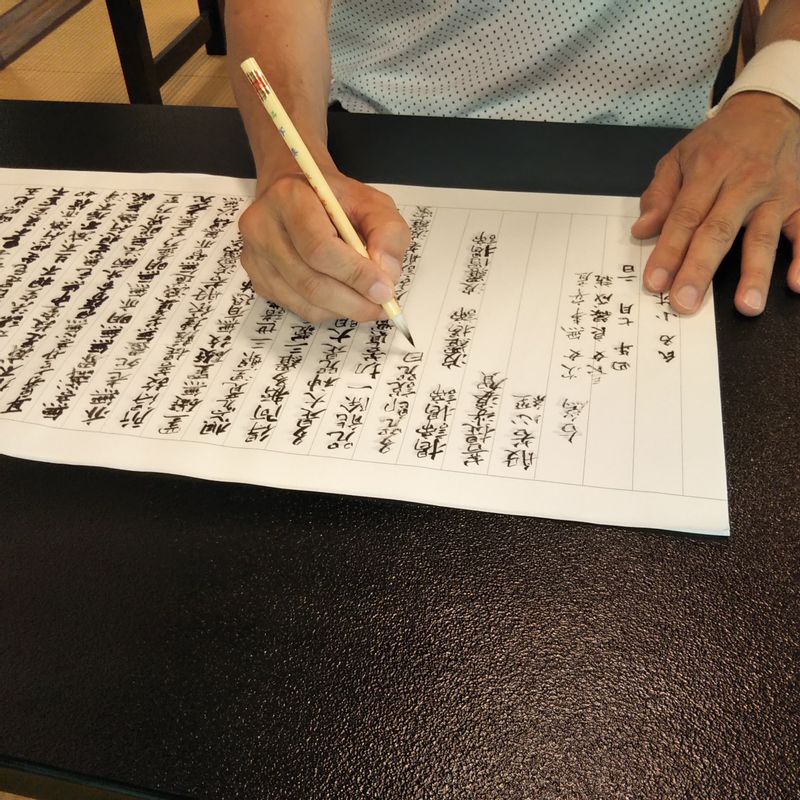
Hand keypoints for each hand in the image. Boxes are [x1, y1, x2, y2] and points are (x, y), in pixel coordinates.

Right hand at [238, 167, 409, 322]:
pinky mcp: (257, 278)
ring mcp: (255, 256)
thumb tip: (387, 274)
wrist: (299, 196)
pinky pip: (298, 308)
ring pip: (304, 301)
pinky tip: (343, 297)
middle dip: (353, 301)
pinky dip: (328, 310)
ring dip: (343, 309)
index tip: (385, 291)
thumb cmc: (337, 200)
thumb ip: (388, 232)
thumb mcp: (373, 203)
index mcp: (289, 197)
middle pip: (310, 281)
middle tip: (382, 307)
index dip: (355, 275)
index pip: (320, 248)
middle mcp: (262, 226)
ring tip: (368, 302)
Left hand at [633, 91, 799, 315]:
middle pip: (718, 231)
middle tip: (685, 302)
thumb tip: (642, 230)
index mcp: (707, 172)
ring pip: (762, 237)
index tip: (655, 283)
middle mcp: (742, 184)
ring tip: (746, 307)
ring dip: (755, 274)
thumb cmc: (716, 143)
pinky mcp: (798, 201)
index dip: (668, 252)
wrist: (768, 111)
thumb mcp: (678, 158)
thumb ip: (659, 195)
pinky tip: (796, 283)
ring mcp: (773, 194)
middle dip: (700, 269)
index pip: (684, 218)